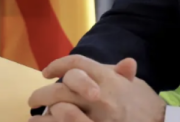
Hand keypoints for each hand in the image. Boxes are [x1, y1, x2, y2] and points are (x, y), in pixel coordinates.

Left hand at [28, 56, 165, 121]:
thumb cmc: (146, 106)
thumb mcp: (136, 86)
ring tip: (33, 119)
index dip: (58, 65)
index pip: (76, 65)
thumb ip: (122, 75)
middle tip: (33, 99)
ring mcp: (98, 118)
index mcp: (109, 79)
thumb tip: (127, 63)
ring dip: (43, 117)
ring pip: (61, 113)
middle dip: (43, 94)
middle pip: (62, 90)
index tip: (46, 72)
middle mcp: (101, 97)